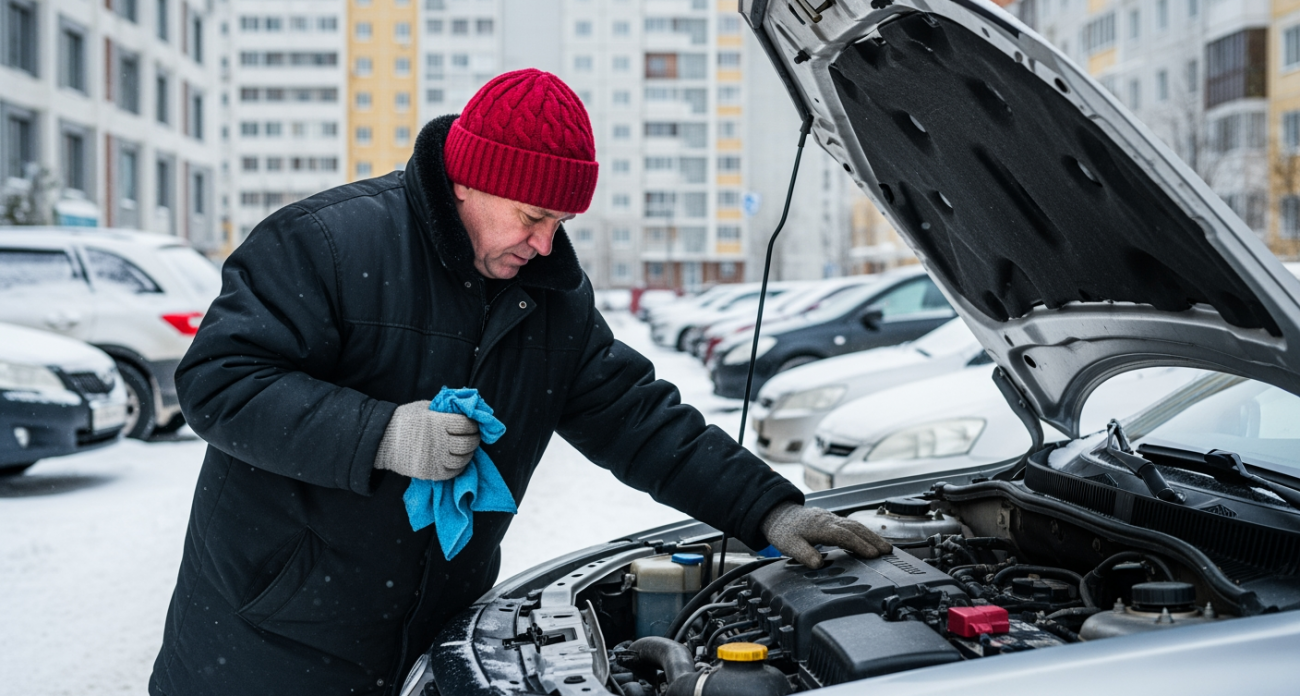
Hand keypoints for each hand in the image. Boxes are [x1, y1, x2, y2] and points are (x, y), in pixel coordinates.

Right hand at [374, 401, 480, 479]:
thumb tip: (463, 410)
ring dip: (468, 454)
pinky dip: (459, 467)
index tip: (474, 425)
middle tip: (474, 437)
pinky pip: (453, 472)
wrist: (382, 440)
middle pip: (467, 443)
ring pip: (463, 459)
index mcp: (438, 422)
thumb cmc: (404, 420)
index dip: (474, 425)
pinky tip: (457, 460)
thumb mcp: (424, 407)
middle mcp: (439, 441)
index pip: (466, 425)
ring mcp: (435, 458)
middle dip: (474, 439)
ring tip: (466, 449)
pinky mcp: (430, 472)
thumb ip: (443, 409)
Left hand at [760, 502, 891, 567]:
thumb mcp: (789, 545)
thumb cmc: (784, 531)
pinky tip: (871, 539)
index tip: (873, 554)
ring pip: (855, 525)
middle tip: (888, 551)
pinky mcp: (832, 519)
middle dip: (873, 539)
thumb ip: (804, 554)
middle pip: (855, 528)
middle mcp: (829, 520)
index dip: (859, 545)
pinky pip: (851, 524)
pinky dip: (864, 532)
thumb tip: (819, 564)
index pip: (844, 536)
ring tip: (885, 547)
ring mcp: (831, 518)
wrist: (778, 513)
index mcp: (820, 527)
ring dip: (871, 535)